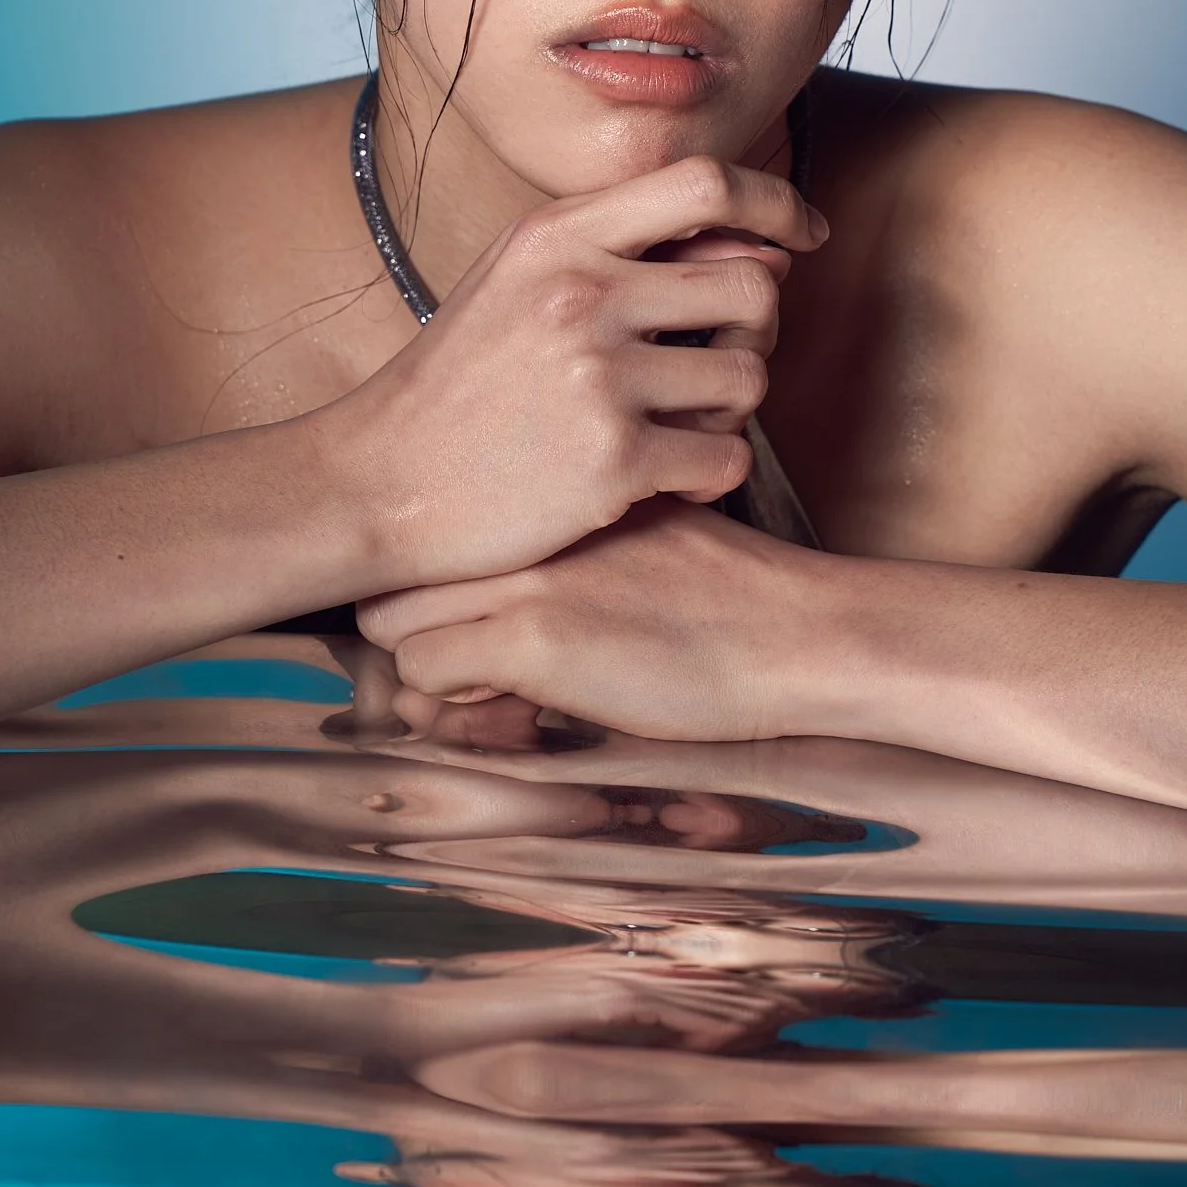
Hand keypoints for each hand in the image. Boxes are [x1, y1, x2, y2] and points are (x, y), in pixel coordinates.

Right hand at [326, 157, 826, 584]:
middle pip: (754, 286)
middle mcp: (581, 294)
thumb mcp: (517, 279)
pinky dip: (711, 474)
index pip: (707, 181)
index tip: (804, 235)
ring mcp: (597, 378)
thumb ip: (619, 247)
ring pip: (752, 377)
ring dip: (732, 410)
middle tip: (719, 363)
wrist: (374, 483)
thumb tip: (761, 245)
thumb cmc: (459, 383)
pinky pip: (727, 459)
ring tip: (679, 425)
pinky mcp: (612, 463)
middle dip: (758, 330)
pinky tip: (667, 478)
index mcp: (558, 236)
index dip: (776, 202)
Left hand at [357, 498, 853, 743]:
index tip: (460, 605)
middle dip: (407, 616)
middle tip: (459, 652)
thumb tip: (522, 575)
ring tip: (482, 681)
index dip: (433, 571)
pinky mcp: (535, 638)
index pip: (437, 517)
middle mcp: (526, 520)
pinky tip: (505, 701)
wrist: (796, 634)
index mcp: (553, 485)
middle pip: (396, 565)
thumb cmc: (737, 594)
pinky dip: (448, 697)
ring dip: (422, 660)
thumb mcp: (645, 528)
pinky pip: (425, 670)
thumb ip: (576, 536)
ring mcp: (525, 574)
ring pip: (390, 618)